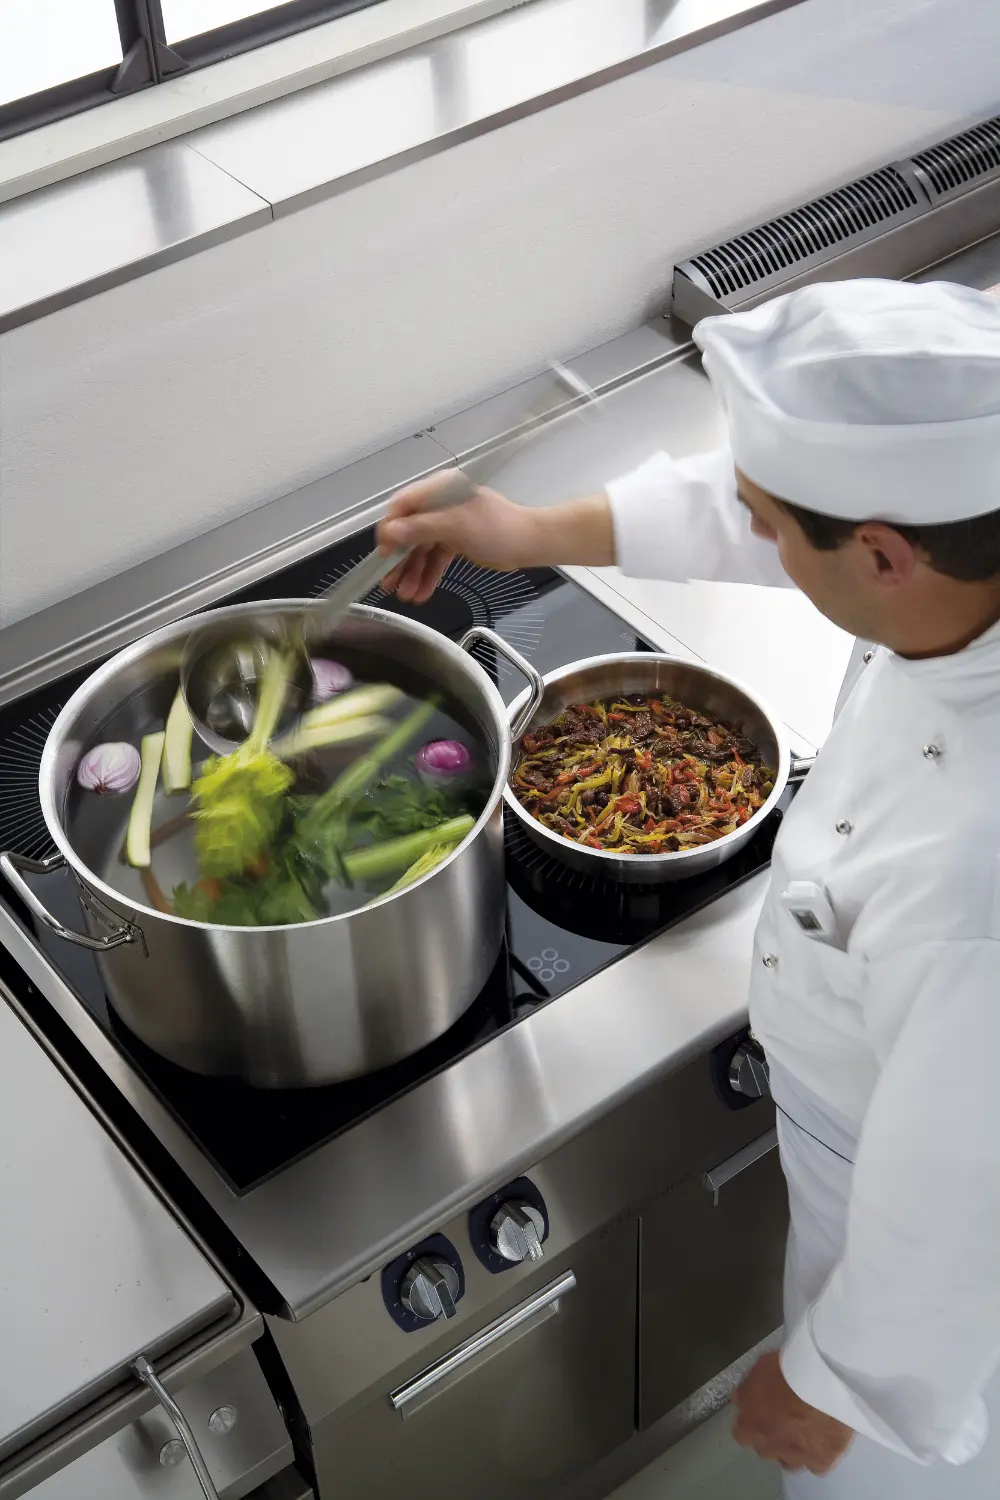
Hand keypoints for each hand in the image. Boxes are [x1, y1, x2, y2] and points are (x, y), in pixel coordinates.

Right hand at [377, 473, 540, 603]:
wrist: (529, 544)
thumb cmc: (497, 530)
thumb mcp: (456, 526)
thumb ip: (421, 528)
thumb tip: (389, 533)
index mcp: (439, 489)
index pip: (403, 506)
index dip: (390, 531)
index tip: (382, 555)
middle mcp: (439, 504)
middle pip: (409, 531)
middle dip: (399, 559)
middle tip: (388, 583)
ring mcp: (447, 523)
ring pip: (421, 548)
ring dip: (412, 572)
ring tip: (405, 595)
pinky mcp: (455, 540)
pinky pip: (435, 558)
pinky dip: (428, 574)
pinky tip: (420, 592)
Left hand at [732, 1352, 853, 1474]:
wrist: (820, 1383)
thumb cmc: (784, 1371)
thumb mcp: (756, 1370)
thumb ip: (746, 1391)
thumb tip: (740, 1400)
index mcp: (748, 1428)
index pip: (743, 1433)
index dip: (754, 1421)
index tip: (763, 1411)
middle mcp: (768, 1449)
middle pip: (767, 1449)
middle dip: (774, 1437)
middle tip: (787, 1418)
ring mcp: (796, 1459)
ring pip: (792, 1462)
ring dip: (795, 1449)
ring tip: (807, 1430)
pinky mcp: (822, 1462)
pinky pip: (818, 1464)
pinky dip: (819, 1454)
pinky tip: (824, 1438)